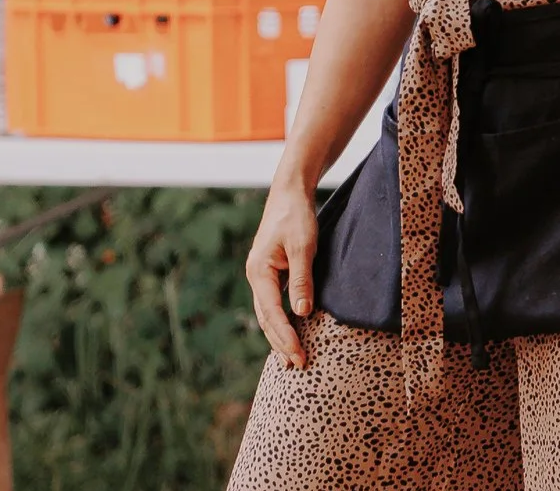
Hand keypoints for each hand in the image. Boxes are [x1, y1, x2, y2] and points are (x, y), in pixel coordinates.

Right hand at [246, 179, 319, 368]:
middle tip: (297, 365)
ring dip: (279, 335)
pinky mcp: (271, 273)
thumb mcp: (303, 246)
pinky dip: (280, 321)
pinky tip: (290, 332)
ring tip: (290, 358)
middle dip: (280, 342)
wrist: (289, 194)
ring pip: (267, 314)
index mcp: (259, 272)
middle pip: (266, 319)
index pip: (271, 313)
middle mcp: (256, 277)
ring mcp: (262, 276)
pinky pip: (273, 303)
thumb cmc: (296, 217)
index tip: (298, 354)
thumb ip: (302, 279)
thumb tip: (302, 313)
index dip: (285, 336)